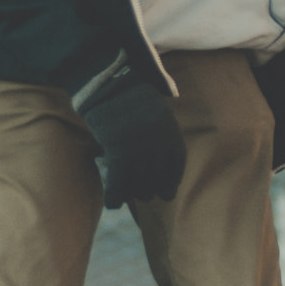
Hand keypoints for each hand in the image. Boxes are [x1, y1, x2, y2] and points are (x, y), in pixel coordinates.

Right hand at [74, 65, 186, 209]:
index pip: (176, 165)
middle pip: (157, 178)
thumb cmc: (129, 97)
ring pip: (139, 184)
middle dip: (149, 189)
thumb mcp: (155, 111)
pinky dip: (115, 196)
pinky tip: (112, 203)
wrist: (108, 82)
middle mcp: (159, 141)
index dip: (172, 182)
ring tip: (128, 194)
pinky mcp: (119, 151)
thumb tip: (164, 165)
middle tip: (143, 193)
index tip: (166, 193)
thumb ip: (162, 134)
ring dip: (133, 194)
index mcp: (170, 130)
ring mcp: (139, 147)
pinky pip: (119, 183)